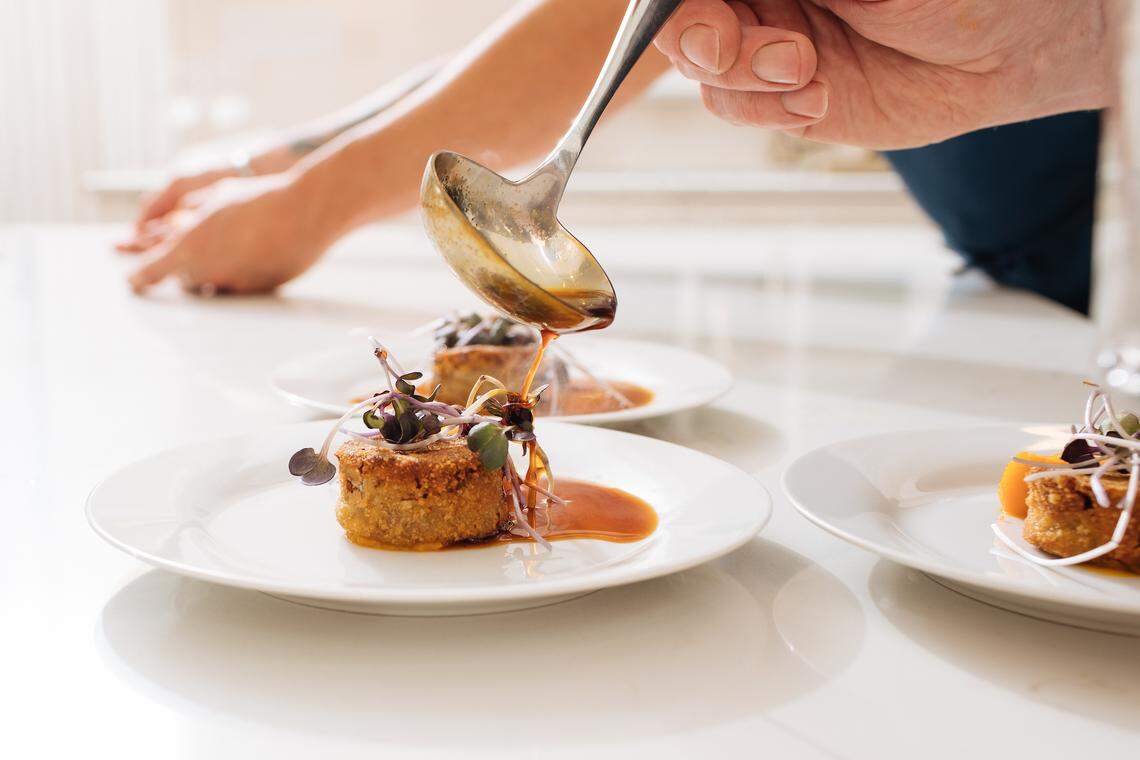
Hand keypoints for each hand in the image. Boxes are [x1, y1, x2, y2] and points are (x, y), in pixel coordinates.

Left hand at [120, 174, 330, 294]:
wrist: (305, 214)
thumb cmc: (261, 199)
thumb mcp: (216, 195)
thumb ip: (192, 211)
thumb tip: (181, 218)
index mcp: (189, 246)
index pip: (151, 270)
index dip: (139, 277)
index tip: (132, 281)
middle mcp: (209, 271)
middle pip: (184, 279)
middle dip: (184, 267)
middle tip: (197, 249)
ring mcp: (235, 284)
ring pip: (212, 285)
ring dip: (211, 271)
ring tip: (231, 246)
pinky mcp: (258, 290)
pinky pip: (240, 286)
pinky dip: (239, 272)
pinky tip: (256, 252)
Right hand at [654, 0, 1110, 148]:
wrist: (1012, 46)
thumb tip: (738, 0)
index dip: (678, 3)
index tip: (697, 11)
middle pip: (680, 17)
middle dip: (700, 35)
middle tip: (725, 45)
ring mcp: (768, 41)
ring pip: (704, 65)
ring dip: (740, 74)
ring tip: (805, 71)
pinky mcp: (784, 95)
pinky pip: (734, 105)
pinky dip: (762, 107)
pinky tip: (816, 97)